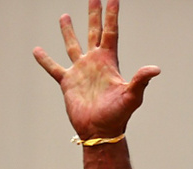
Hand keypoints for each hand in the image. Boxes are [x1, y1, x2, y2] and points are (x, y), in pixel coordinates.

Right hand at [33, 0, 158, 140]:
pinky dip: (45, 60)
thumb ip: (141, 80)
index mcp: (109, 60)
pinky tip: (37, 50)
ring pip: (74, 45)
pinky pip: (54, 68)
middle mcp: (95, 61)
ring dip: (69, 31)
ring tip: (64, 16)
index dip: (112, 15)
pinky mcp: (67, 83)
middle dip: (94, 15)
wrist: (99, 130)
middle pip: (94, 32)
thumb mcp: (132, 96)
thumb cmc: (118, 114)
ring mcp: (80, 71)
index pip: (111, 31)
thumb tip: (155, 69)